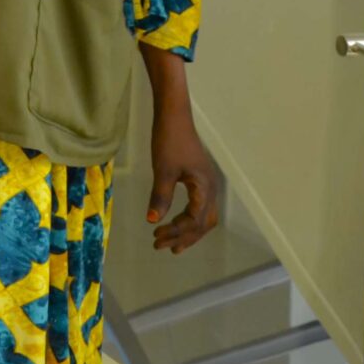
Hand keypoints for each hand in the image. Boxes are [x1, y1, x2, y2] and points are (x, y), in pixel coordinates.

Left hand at [148, 101, 222, 253]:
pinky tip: (175, 222)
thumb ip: (160, 196)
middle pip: (203, 223)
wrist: (174, 117)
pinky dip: (188, 219)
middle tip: (161, 246)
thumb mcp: (163, 170)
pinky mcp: (200, 179)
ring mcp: (207, 184)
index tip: (156, 236)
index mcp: (205, 188)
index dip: (177, 231)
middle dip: (184, 236)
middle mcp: (211, 189)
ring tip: (170, 244)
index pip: (194, 220)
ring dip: (187, 231)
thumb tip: (152, 221)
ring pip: (203, 217)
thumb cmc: (169, 141)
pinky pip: (199, 207)